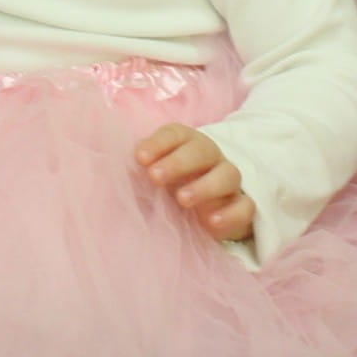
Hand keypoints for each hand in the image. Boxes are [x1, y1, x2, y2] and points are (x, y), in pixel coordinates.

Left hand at [135, 124, 255, 242]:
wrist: (208, 209)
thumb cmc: (173, 183)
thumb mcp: (154, 173)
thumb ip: (138, 169)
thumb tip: (111, 170)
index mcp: (186, 143)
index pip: (175, 134)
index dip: (157, 143)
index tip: (139, 158)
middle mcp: (211, 157)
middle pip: (202, 150)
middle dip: (177, 162)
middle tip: (154, 177)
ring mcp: (229, 181)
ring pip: (227, 176)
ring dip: (204, 186)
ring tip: (181, 200)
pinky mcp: (242, 207)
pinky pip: (245, 207)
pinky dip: (230, 214)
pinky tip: (210, 222)